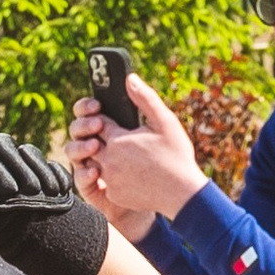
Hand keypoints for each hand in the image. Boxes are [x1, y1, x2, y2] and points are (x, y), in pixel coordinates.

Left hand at [68, 72, 203, 231]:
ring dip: (105, 158)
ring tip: (125, 157)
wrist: (183, 194)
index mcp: (118, 139)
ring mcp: (109, 179)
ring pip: (96, 164)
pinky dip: (113, 178)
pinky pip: (105, 183)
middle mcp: (108, 160)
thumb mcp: (165, 123)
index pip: (98, 123)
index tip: (110, 120)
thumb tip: (129, 78)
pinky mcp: (112, 195)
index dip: (103, 119)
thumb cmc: (176, 156)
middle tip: (119, 140)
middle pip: (91, 143)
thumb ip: (145, 99)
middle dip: (100, 139)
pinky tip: (130, 175)